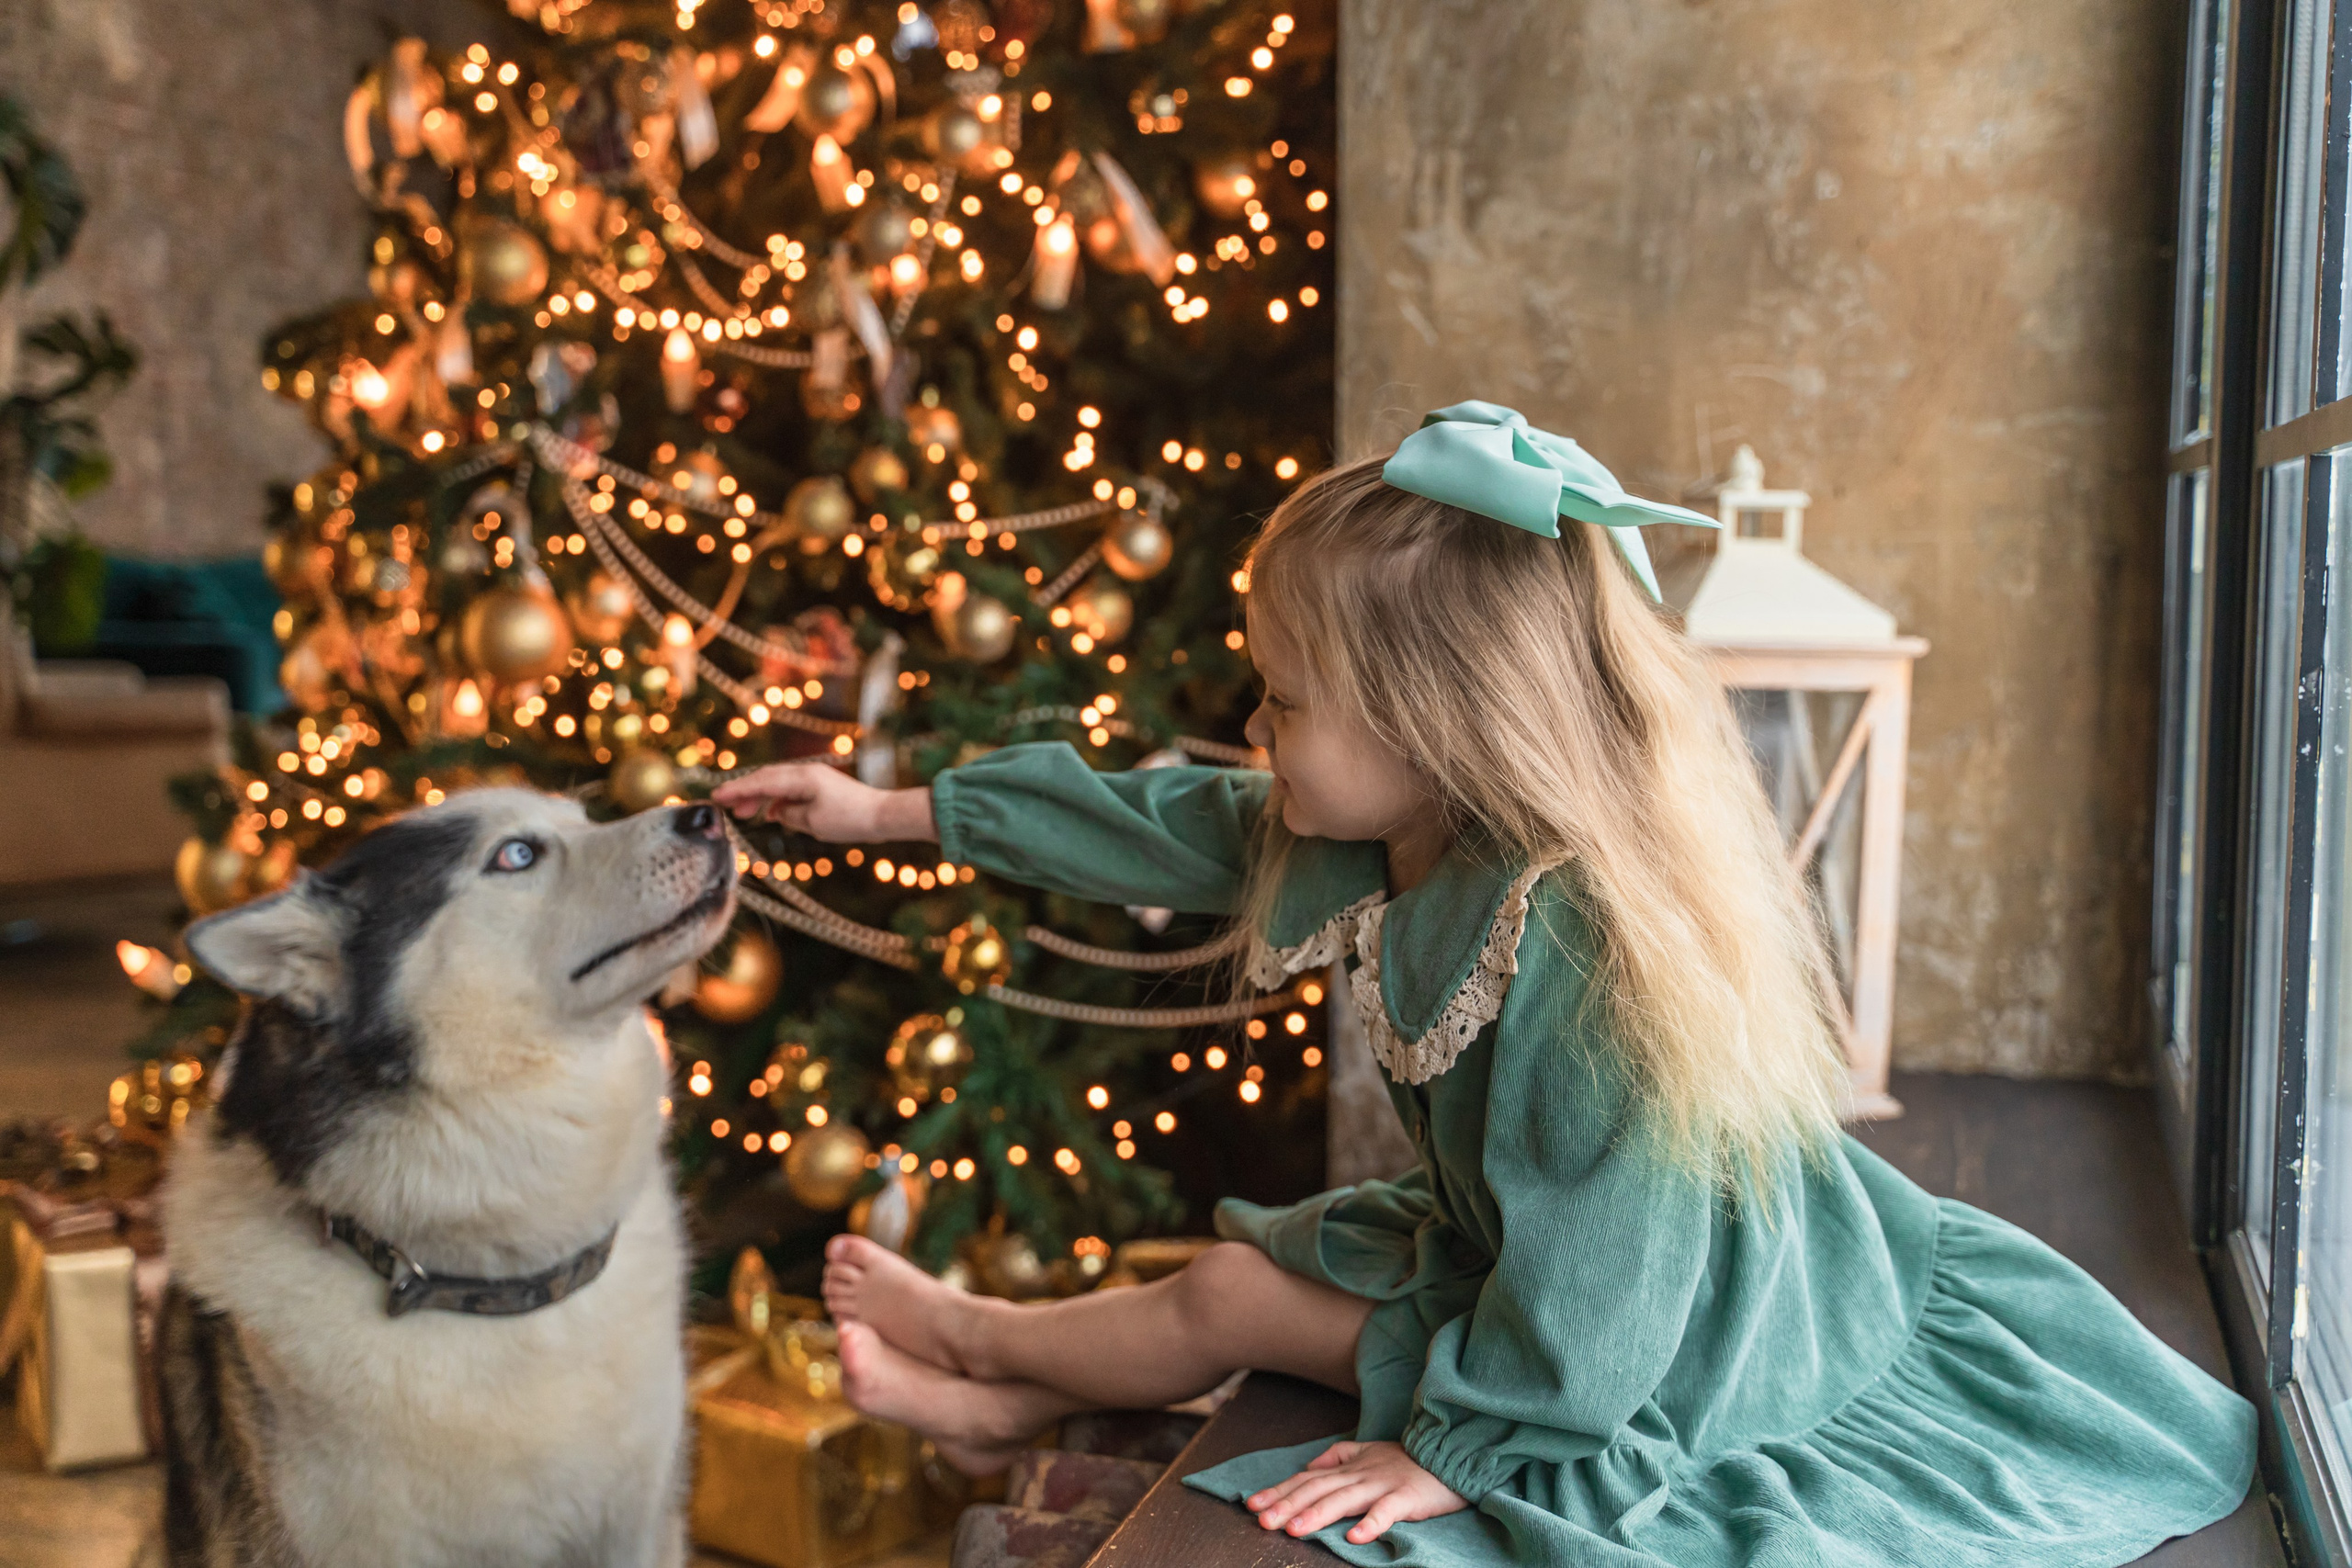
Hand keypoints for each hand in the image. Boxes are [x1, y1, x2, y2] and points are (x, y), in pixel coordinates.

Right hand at [710, 763, 936, 842]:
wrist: (883, 815)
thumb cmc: (851, 820)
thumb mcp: (814, 824)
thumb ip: (790, 815)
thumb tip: (778, 811)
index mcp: (802, 778)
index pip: (762, 783)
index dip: (737, 790)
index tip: (717, 797)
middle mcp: (806, 772)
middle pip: (766, 778)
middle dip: (743, 791)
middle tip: (724, 805)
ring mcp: (814, 777)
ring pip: (777, 783)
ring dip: (759, 796)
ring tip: (743, 813)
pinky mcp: (820, 786)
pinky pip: (790, 789)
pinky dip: (777, 799)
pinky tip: (770, 813)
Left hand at [1244, 1440, 1467, 1543]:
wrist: (1450, 1455)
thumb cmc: (1409, 1460)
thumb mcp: (1370, 1451)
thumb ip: (1339, 1456)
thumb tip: (1310, 1465)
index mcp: (1350, 1467)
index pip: (1307, 1479)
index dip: (1280, 1491)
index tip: (1252, 1504)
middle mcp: (1360, 1474)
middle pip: (1318, 1489)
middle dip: (1288, 1505)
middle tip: (1262, 1521)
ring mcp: (1383, 1485)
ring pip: (1344, 1499)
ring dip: (1317, 1515)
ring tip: (1294, 1530)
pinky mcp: (1406, 1497)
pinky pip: (1386, 1512)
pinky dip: (1370, 1524)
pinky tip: (1354, 1539)